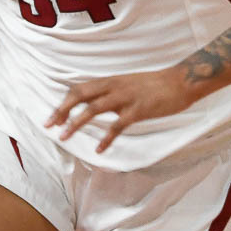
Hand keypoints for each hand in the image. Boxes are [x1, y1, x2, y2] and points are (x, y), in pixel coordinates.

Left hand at [44, 68, 198, 152]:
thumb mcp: (129, 84)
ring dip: (75, 123)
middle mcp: (114, 86)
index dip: (64, 102)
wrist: (180, 82)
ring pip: (93, 109)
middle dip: (62, 110)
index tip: (53, 116)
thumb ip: (112, 93)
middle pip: (80, 95)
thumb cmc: (155, 85)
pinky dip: (106, 138)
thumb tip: (96, 105)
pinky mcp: (138, 109)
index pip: (80, 89)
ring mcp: (125, 97)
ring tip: (64, 137)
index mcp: (111, 80)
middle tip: (49, 125)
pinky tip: (98, 149)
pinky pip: (117, 126)